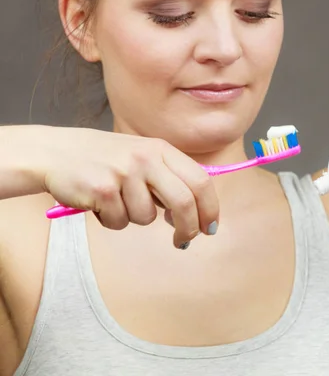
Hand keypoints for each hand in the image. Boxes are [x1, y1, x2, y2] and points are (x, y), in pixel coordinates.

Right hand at [32, 126, 218, 248]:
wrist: (55, 152)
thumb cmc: (105, 160)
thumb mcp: (142, 156)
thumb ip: (169, 178)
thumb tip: (196, 213)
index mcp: (161, 149)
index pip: (201, 181)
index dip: (210, 208)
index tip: (209, 228)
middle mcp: (146, 158)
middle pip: (184, 202)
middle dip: (188, 228)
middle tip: (183, 242)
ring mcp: (124, 173)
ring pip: (147, 217)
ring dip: (133, 218)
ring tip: (116, 201)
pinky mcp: (102, 189)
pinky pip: (119, 222)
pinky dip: (111, 220)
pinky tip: (99, 203)